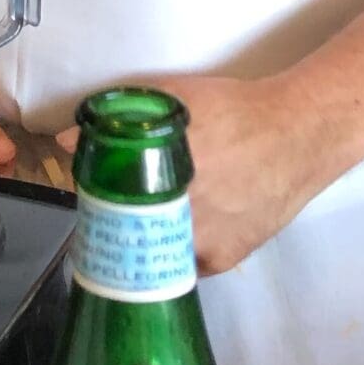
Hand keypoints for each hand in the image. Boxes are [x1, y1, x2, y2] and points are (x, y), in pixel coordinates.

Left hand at [62, 72, 318, 276]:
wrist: (297, 134)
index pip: (101, 214)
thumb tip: (66, 141)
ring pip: (155, 259)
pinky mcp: (224, 261)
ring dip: (148, 247)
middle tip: (116, 219)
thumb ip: (118, 120)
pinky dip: (180, 251)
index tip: (88, 210)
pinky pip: (187, 264)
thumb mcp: (172, 100)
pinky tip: (185, 228)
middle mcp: (174, 221)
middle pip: (125, 241)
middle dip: (116, 234)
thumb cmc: (231, 110)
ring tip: (151, 225)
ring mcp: (200, 247)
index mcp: (154, 180)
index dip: (91, 214)